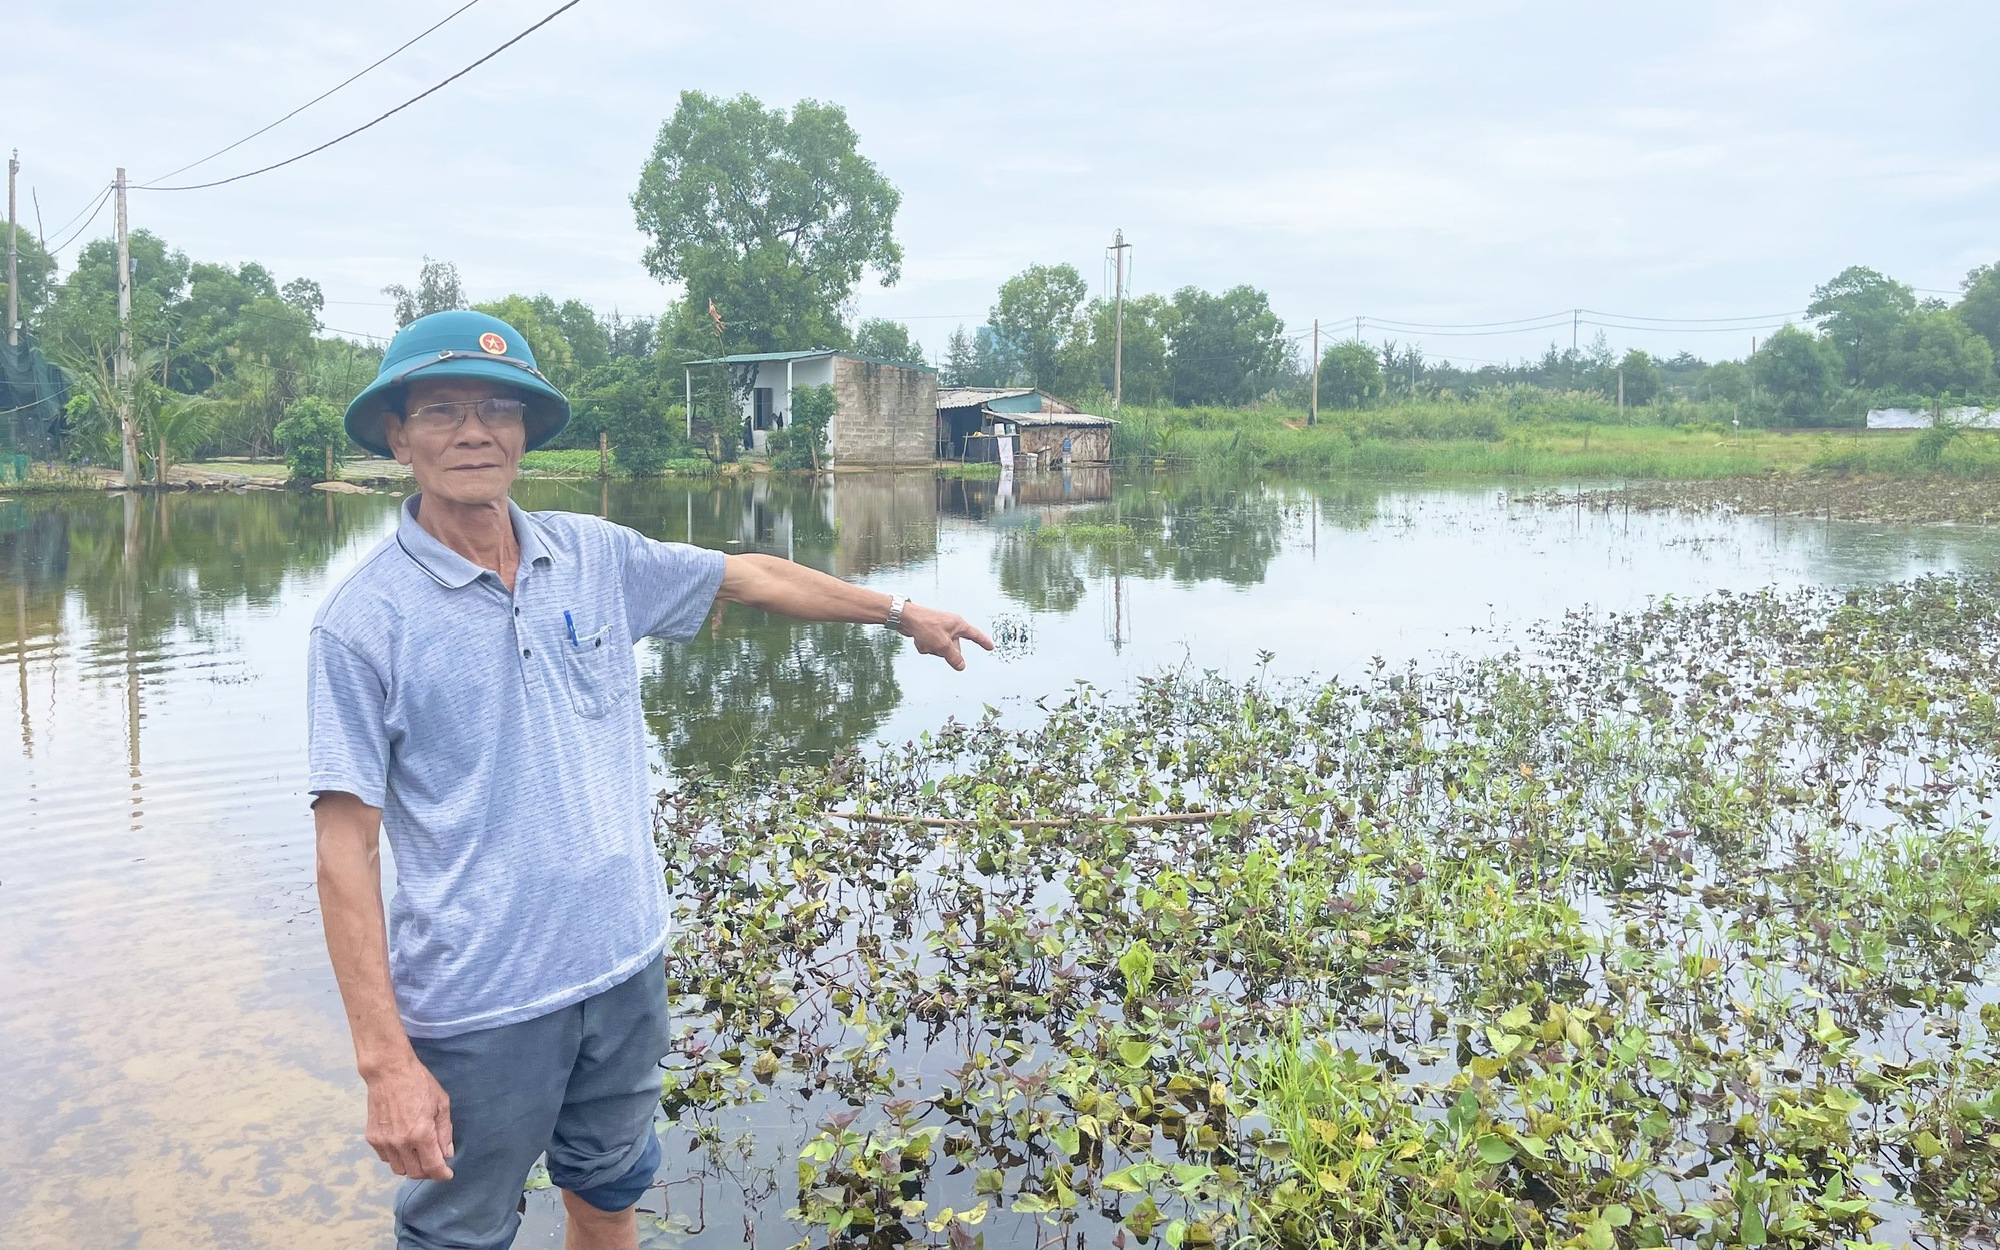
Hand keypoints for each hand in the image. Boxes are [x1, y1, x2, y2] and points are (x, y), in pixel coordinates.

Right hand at [363, 1054, 454, 1180]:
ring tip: (419, 1154)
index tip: (447, 1175)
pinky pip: (386, 1158)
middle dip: (428, 1172)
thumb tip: (447, 1154)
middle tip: (435, 1163)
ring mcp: (384, 1142)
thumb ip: (444, 1132)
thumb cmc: (419, 1083)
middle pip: (415, 1173)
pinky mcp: (372, 1138)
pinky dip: (396, 1157)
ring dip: (411, 1166)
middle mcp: (400, 1142)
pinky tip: (403, 1145)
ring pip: (398, 1169)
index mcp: (421, 1134)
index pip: (432, 1167)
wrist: (389, 1072)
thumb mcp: (441, 1104)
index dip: (441, 1175)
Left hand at [899, 602, 993, 670]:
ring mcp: (940, 629)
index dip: (983, 642)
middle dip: (945, 652)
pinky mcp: (930, 632)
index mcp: (958, 624)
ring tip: (925, 641)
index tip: (991, 647)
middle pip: (955, 648)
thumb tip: (962, 667)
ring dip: (933, 649)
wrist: (905, 617)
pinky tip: (918, 640)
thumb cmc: (925, 626)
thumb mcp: (942, 645)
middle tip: (936, 645)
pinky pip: (932, 646)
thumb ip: (954, 657)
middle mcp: (951, 626)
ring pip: (941, 649)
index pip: (975, 635)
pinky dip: (925, 646)